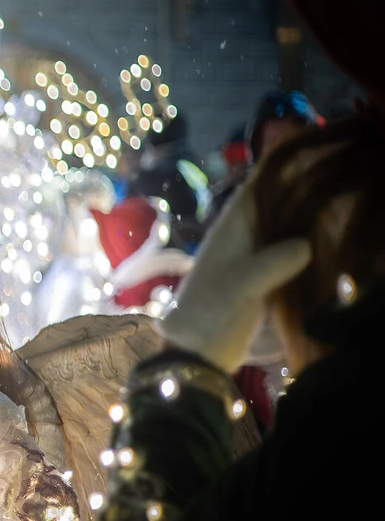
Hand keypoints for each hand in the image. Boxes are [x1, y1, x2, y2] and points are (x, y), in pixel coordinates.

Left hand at [155, 180, 310, 371]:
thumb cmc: (212, 310)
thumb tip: (307, 244)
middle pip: (268, 211)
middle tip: (325, 202)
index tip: (306, 170)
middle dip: (293, 204)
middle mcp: (237, 239)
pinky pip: (279, 259)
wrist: (194, 349)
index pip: (253, 192)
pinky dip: (294, 255)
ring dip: (295, 230)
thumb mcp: (244, 282)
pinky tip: (315, 255)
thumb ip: (276, 259)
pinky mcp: (255, 282)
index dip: (276, 177)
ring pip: (275, 235)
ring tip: (325, 225)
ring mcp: (245, 261)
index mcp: (228, 230)